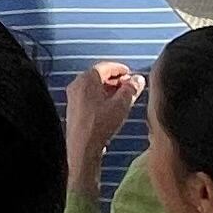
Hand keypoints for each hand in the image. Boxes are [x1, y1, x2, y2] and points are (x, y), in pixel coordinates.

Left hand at [64, 60, 141, 182]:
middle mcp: (77, 84)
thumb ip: (131, 89)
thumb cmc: (100, 124)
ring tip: (123, 98)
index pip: (105, 66)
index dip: (120, 69)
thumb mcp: (121, 105)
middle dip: (115, 80)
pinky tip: (111, 108)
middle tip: (129, 86)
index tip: (130, 73)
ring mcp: (73, 97)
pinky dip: (101, 97)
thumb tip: (138, 79)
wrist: (82, 146)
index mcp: (87, 79)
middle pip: (99, 76)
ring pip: (93, 87)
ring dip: (109, 89)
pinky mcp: (73, 109)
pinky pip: (89, 96)